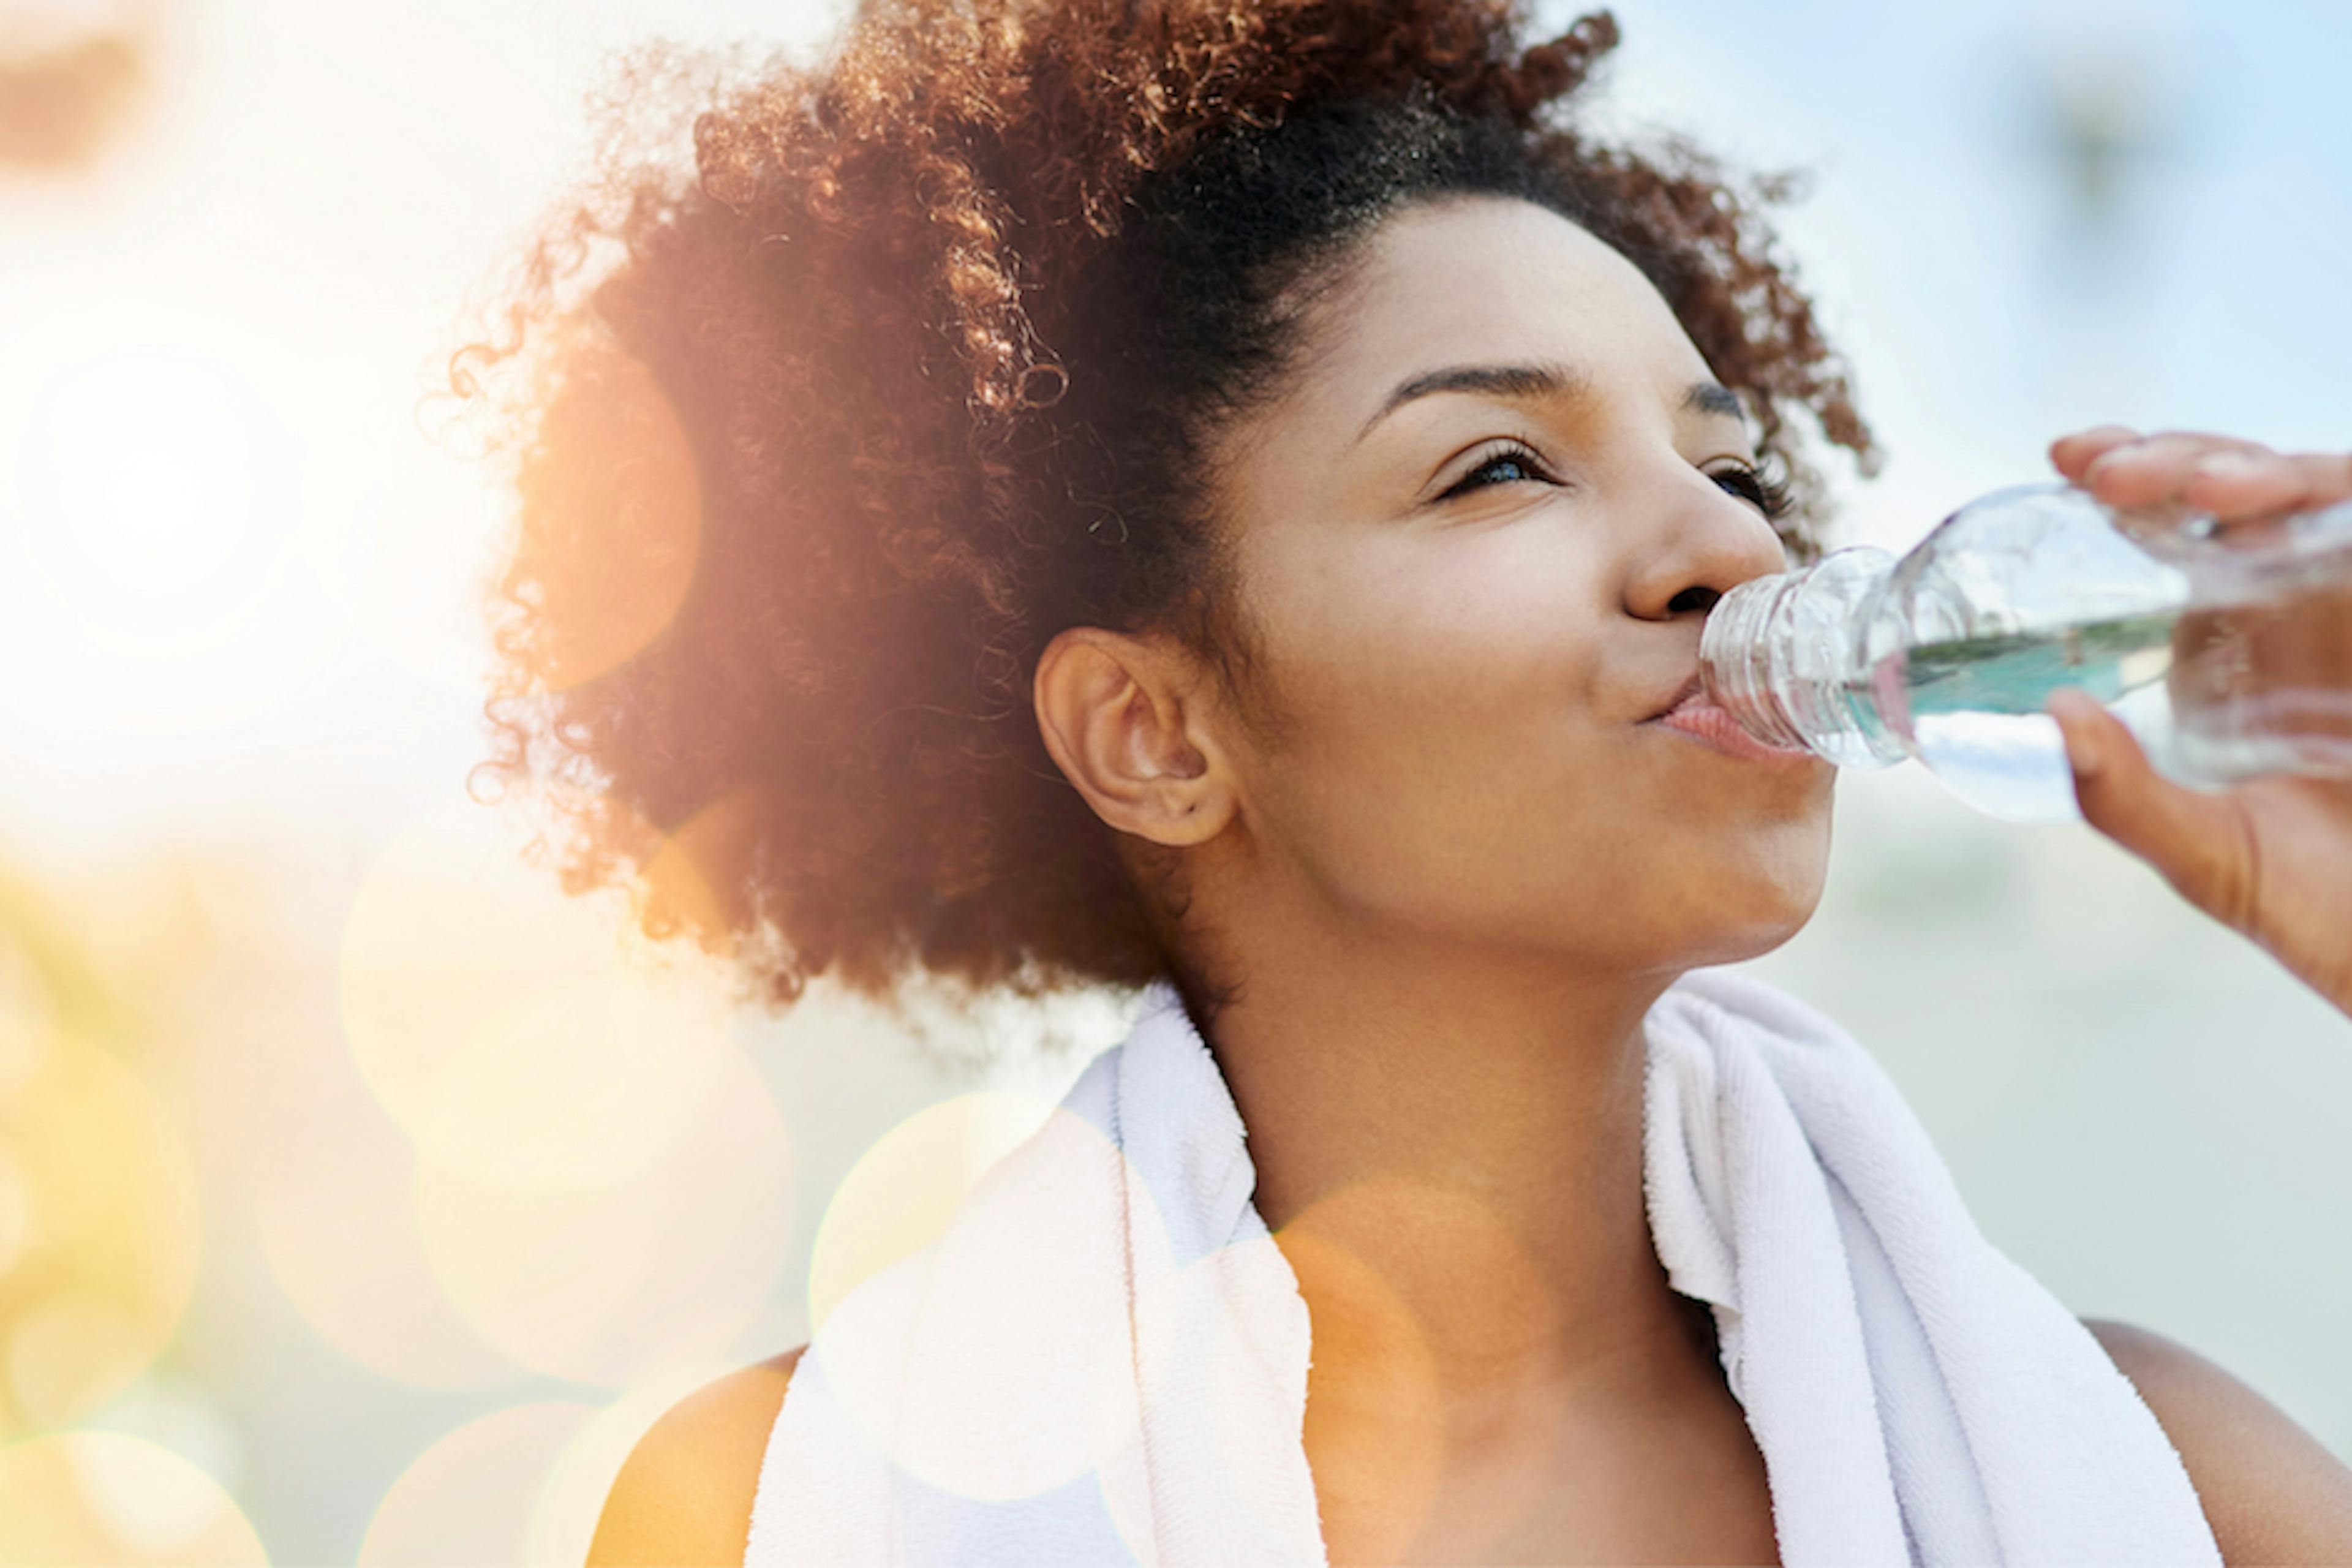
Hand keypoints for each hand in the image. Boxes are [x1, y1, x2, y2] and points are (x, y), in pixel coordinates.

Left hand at [2043, 426, 2351, 1017]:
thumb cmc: (2318, 904)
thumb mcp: (2206, 854)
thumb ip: (2123, 797)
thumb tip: (2056, 717)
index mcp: (2227, 641)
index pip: (2171, 529)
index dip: (2126, 476)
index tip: (2065, 460)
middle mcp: (2294, 606)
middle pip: (2235, 488)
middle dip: (2173, 457)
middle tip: (2106, 473)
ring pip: (2317, 490)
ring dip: (2258, 470)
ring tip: (2202, 490)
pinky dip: (2336, 504)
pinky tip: (2285, 518)